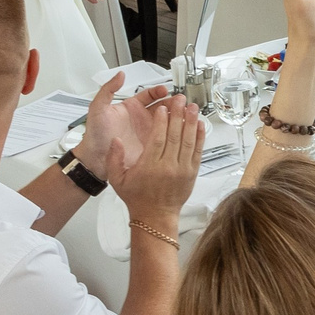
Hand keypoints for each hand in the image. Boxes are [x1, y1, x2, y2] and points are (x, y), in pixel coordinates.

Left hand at [73, 75, 172, 176]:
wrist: (96, 158)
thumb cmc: (95, 134)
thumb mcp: (98, 108)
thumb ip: (108, 90)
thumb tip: (119, 75)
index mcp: (132, 107)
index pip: (150, 94)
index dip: (159, 91)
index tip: (165, 90)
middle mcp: (142, 118)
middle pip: (163, 106)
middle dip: (173, 102)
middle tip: (181, 101)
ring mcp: (148, 131)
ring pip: (167, 120)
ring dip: (177, 116)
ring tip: (184, 113)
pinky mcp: (152, 144)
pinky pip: (167, 137)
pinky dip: (175, 132)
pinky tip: (181, 129)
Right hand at [107, 98, 202, 226]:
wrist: (155, 216)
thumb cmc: (137, 198)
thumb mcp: (117, 179)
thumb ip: (114, 158)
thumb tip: (116, 139)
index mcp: (149, 166)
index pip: (158, 138)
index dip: (161, 121)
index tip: (162, 107)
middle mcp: (168, 167)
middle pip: (175, 135)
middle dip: (178, 114)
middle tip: (180, 99)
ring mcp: (182, 169)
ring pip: (188, 141)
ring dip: (191, 122)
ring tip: (193, 106)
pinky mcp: (192, 173)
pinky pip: (197, 152)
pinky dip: (200, 137)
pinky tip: (200, 124)